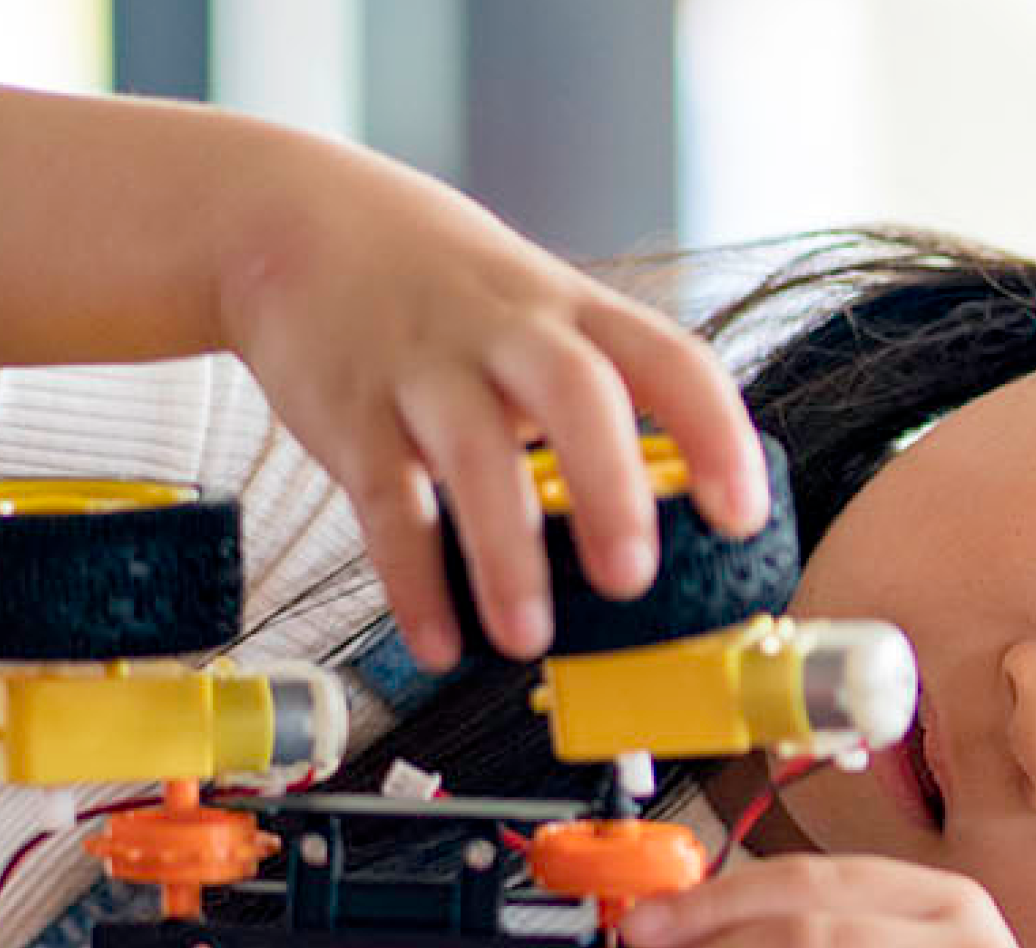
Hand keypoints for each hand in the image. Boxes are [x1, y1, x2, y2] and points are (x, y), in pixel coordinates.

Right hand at [213, 132, 766, 669]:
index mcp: (570, 312)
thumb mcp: (531, 308)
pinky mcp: (351, 415)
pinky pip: (385, 504)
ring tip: (525, 637)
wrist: (293, 219)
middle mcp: (504, 332)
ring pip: (475, 454)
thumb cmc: (436, 287)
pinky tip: (438, 640)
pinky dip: (412, 579)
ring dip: (505, 553)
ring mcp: (424, 370)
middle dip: (610, 488)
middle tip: (630, 579)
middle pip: (574, 394)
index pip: (667, 358)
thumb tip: (659, 519)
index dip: (714, 435)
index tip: (742, 515)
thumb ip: (591, 395)